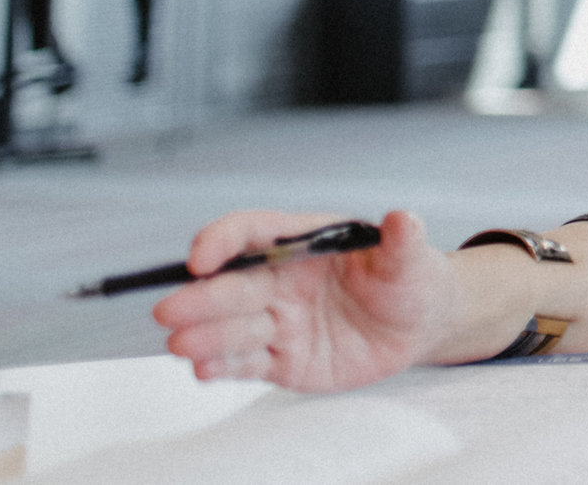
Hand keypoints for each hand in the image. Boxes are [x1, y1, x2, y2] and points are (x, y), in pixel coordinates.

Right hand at [155, 209, 453, 390]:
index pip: (251, 234)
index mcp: (302, 243)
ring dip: (204, 335)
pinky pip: (246, 363)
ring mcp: (278, 321)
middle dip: (200, 297)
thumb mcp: (411, 259)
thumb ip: (402, 241)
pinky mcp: (282, 359)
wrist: (417, 325)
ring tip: (181, 344)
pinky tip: (203, 369)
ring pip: (233, 328)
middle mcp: (280, 282)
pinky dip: (223, 366)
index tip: (201, 257)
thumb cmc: (409, 279)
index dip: (222, 241)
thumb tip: (403, 217)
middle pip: (232, 286)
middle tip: (169, 311)